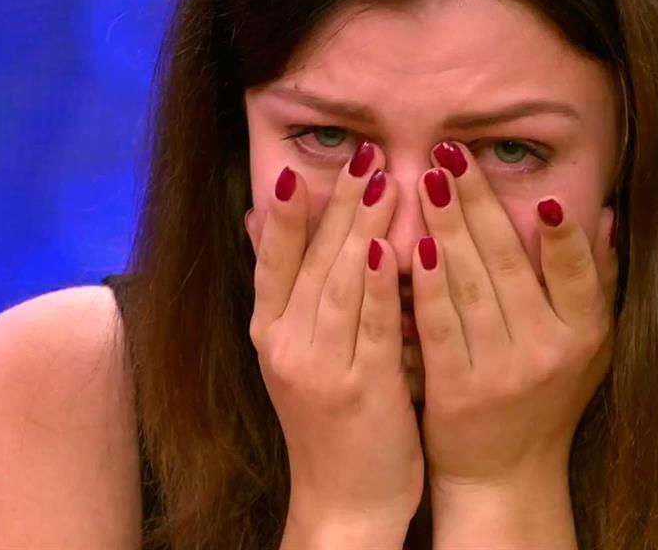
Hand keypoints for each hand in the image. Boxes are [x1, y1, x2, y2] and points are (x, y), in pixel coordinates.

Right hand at [246, 142, 423, 538]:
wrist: (345, 503)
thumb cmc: (330, 423)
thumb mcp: (296, 355)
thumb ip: (289, 290)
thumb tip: (262, 220)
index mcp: (270, 334)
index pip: (272, 260)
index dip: (286, 212)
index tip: (302, 166)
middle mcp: (285, 346)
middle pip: (313, 260)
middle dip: (339, 204)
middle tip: (366, 154)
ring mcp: (320, 369)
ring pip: (341, 284)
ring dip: (363, 228)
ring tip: (384, 180)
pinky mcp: (361, 390)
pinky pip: (372, 327)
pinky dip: (381, 286)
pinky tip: (394, 247)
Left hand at [412, 141, 618, 492]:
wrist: (504, 474)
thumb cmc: (548, 398)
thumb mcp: (591, 345)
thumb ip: (598, 278)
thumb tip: (602, 212)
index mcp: (585, 334)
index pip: (577, 271)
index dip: (560, 233)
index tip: (541, 190)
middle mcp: (548, 352)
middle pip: (510, 265)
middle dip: (480, 203)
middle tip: (455, 154)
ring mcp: (500, 371)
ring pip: (471, 285)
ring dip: (448, 227)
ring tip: (431, 179)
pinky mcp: (456, 390)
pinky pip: (438, 323)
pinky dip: (425, 283)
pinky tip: (412, 244)